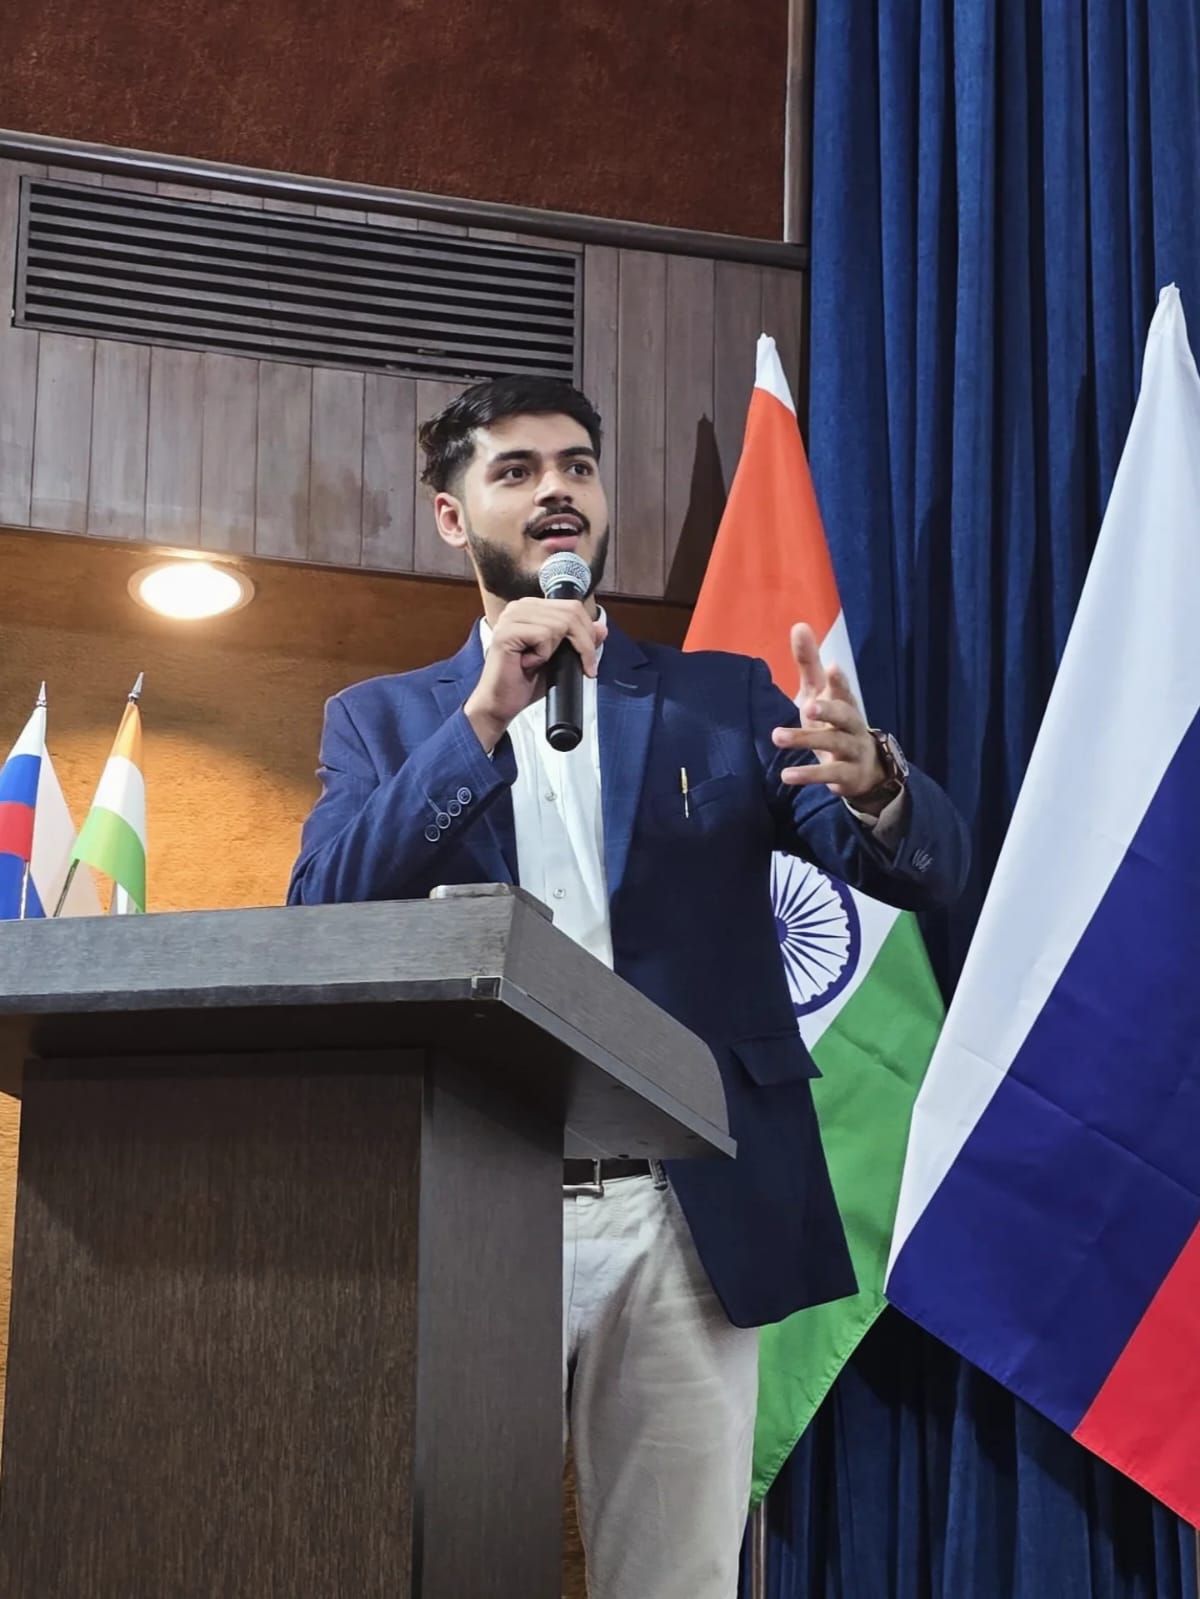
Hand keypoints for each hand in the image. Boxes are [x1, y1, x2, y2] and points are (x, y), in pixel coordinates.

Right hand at [464, 598, 606, 751]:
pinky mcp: (506, 633)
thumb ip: (580, 642)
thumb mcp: (561, 660)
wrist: (501, 704)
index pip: (571, 606)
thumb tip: (602, 628)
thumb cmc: (525, 683)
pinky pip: (543, 635)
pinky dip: (543, 654)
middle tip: (584, 665)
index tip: (589, 658)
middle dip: (584, 642)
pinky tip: (528, 663)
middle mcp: (518, 607)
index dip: (587, 631)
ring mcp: (510, 618)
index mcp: (531, 608)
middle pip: (570, 611)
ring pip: (560, 623)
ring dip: (557, 650)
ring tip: (540, 662)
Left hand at [770, 622, 886, 801]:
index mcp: (845, 702)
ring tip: (776, 737)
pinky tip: (787, 776)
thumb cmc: (833, 723)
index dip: (839, 680)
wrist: (863, 769)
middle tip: (808, 705)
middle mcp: (852, 724)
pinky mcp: (847, 775)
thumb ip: (808, 664)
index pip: (843, 689)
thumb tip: (799, 625)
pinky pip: (830, 774)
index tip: (831, 668)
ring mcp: (852, 750)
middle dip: (829, 709)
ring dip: (805, 740)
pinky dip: (809, 775)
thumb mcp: (818, 694)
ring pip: (834, 743)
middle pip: (845, 715)